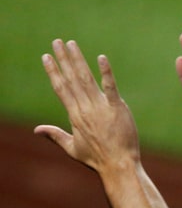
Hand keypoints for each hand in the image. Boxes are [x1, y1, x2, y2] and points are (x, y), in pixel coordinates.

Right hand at [35, 39, 138, 173]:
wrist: (118, 165)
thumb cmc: (97, 159)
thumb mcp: (72, 148)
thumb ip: (55, 135)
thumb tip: (36, 129)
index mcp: (74, 115)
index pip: (61, 88)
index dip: (53, 72)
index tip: (46, 57)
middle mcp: (84, 108)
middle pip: (71, 79)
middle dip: (63, 59)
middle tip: (57, 41)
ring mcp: (100, 107)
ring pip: (86, 79)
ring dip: (78, 60)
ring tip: (71, 44)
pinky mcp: (117, 108)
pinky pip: (110, 87)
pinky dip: (106, 72)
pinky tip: (101, 58)